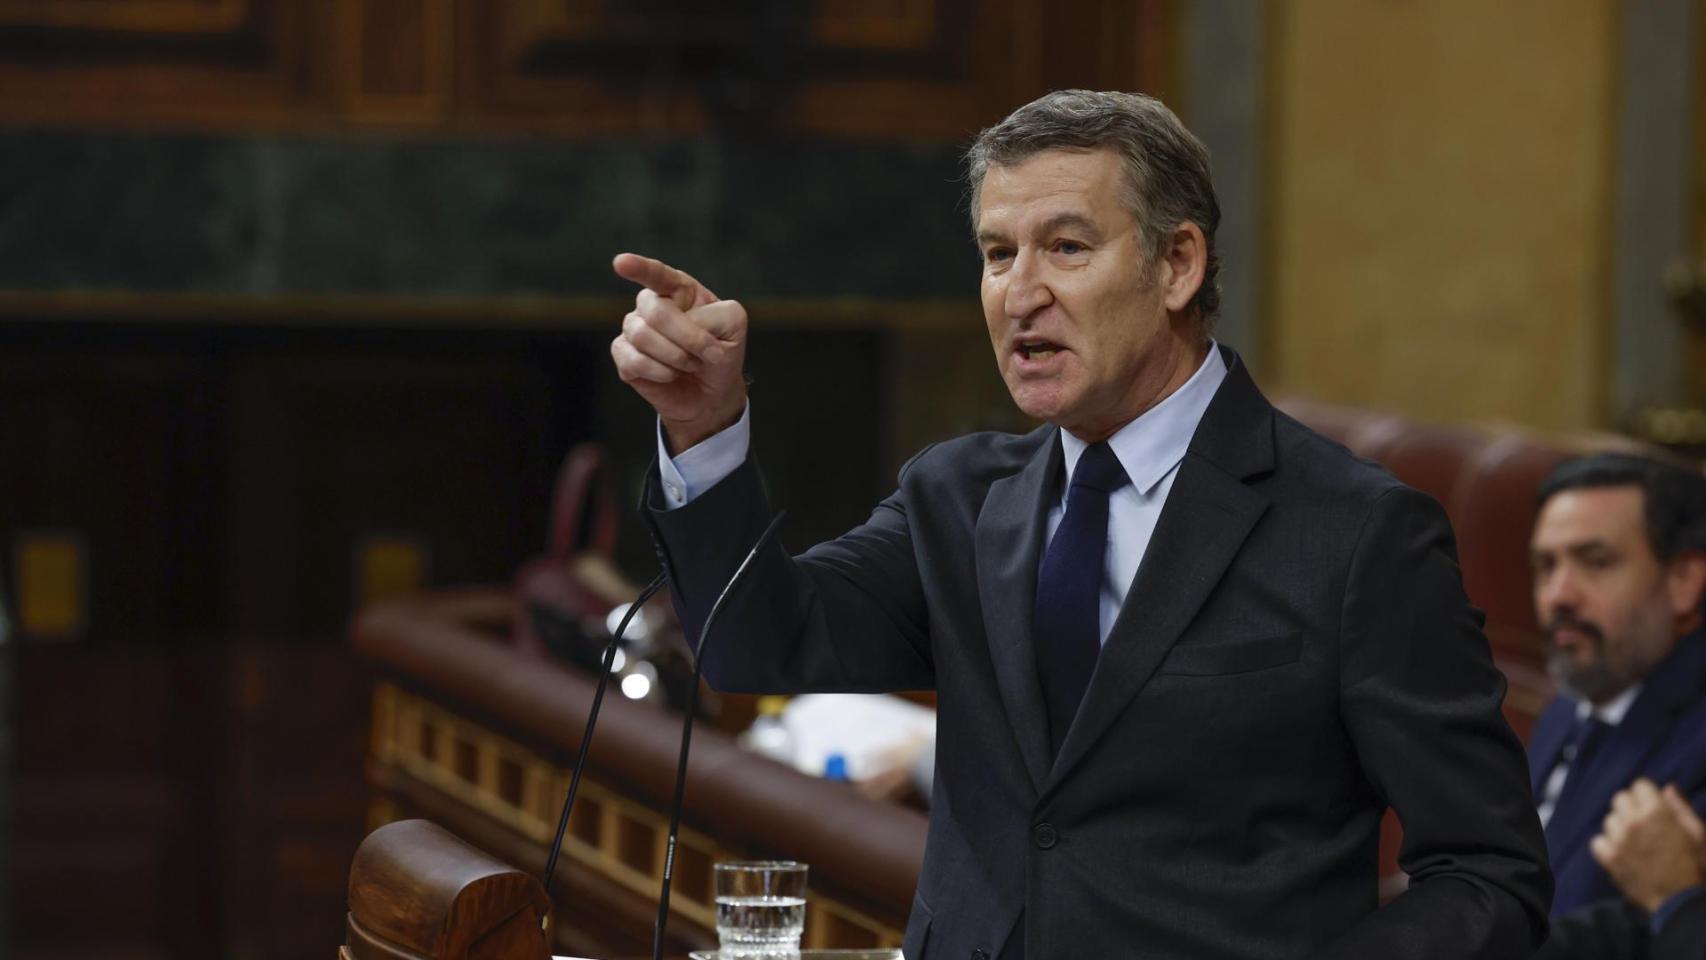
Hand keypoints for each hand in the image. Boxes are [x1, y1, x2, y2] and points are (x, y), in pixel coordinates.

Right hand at [610, 253, 747, 451]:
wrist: (712, 393)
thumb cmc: (721, 353)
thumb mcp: (733, 326)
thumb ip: (712, 315)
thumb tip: (682, 323)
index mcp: (678, 289)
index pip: (656, 274)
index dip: (639, 267)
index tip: (620, 262)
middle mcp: (651, 305)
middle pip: (655, 311)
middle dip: (688, 337)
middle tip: (710, 354)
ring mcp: (633, 329)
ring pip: (642, 336)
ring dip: (677, 357)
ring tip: (691, 364)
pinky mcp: (623, 356)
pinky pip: (634, 361)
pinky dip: (661, 372)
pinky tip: (672, 375)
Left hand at [1590, 778, 1705, 912]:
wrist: (1682, 903)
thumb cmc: (1696, 868)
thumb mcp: (1699, 835)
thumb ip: (1681, 809)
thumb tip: (1667, 788)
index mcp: (1658, 813)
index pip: (1639, 785)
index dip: (1648, 795)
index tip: (1653, 807)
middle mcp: (1634, 823)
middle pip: (1620, 798)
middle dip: (1632, 807)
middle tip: (1645, 824)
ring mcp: (1619, 841)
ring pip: (1609, 820)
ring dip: (1620, 827)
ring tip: (1637, 842)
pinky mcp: (1609, 860)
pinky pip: (1597, 842)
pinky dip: (1607, 846)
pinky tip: (1623, 854)